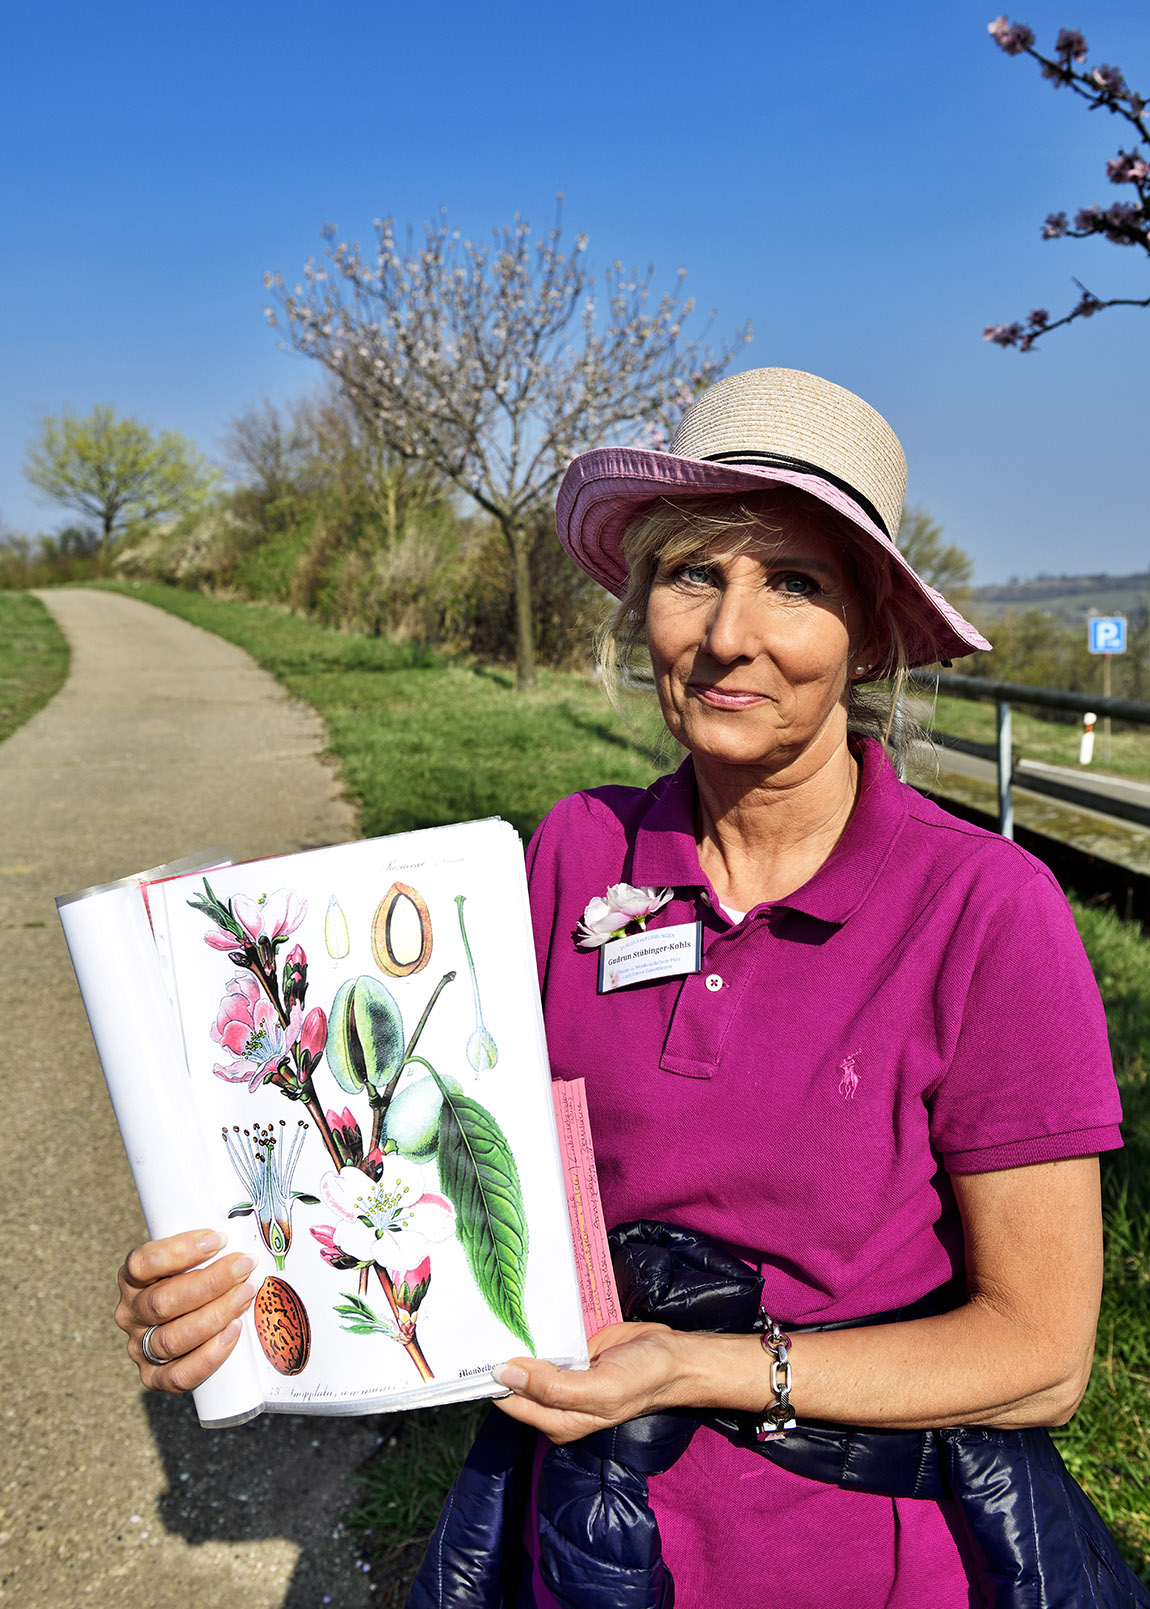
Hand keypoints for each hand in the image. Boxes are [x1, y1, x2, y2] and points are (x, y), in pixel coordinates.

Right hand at [114, 1229, 256, 1393]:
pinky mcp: (153, 1377)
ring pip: (173, 1338)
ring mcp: (139, 1347)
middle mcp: (130, 1313)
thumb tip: (245, 1231)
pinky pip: (178, 1375)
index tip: (218, 1239)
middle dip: (211, 1282)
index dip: (180, 1250)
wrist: (188, 1327)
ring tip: (246, 1294)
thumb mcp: (190, 1260)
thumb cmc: (193, 1281)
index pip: (143, 1263)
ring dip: (216, 1315)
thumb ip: (206, 1249)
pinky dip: (209, 1356)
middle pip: (163, 1301)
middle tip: (245, 1266)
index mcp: (132, 1279)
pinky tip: (234, 1331)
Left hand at [491, 1321, 694, 1444]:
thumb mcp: (598, 1390)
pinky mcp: (573, 1351)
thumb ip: (551, 1387)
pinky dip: (536, 1329)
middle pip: (514, 1381)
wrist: (673, 1356)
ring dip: (515, 1340)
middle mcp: (555, 1400)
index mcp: (557, 1419)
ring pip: (527, 1359)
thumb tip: (504, 1375)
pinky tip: (523, 1311)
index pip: (509, 1401)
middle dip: (499, 1357)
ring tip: (494, 1312)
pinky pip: (546, 1340)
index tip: (473, 1352)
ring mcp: (563, 1374)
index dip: (492, 1380)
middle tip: (480, 1325)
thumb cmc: (640, 1380)